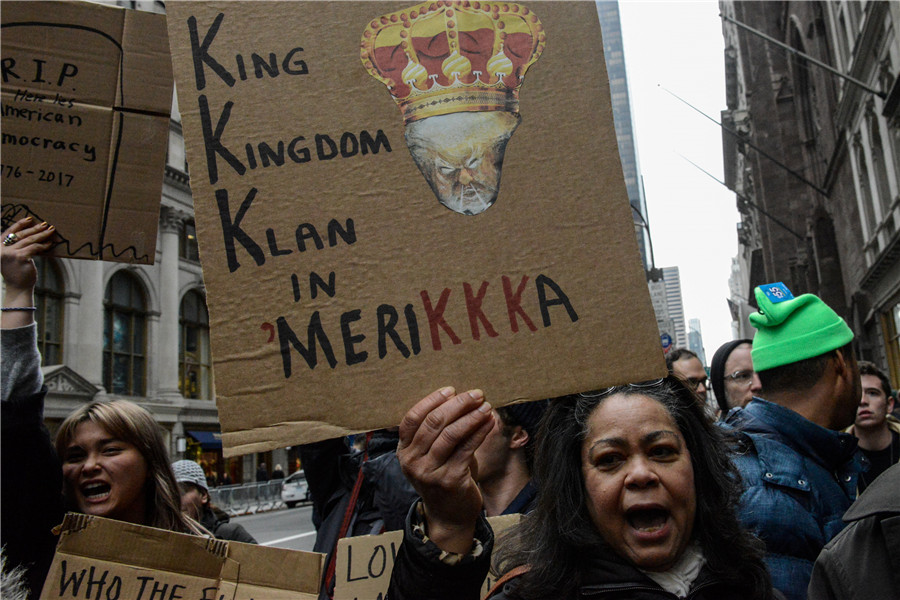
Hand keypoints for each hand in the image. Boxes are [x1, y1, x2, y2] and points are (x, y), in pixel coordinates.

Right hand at [2, 218, 54, 326]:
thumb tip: (29, 235)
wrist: (18, 287)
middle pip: (20, 235)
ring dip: (42, 234)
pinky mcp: (20, 257)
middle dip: (34, 228)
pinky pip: (35, 247)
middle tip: (45, 224)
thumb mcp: (11, 257)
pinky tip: (50, 244)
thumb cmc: (16, 272)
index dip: (19, 224)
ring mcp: (10, 253)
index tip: (29, 218)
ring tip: (51, 230)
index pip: (8, 232)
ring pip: (29, 240)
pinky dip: (43, 245)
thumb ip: (15, 247)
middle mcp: (2, 249)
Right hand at [397, 387, 494, 553]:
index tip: (451, 390)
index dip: (431, 400)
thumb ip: (437, 431)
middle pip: (433, 423)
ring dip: (471, 416)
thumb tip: (457, 397)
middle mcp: (412, 461)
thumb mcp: (430, 454)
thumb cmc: (442, 476)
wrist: (449, 516)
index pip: (412, 418)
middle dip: (457, 404)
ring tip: (485, 406)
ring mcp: (429, 472)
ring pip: (451, 434)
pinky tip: (488, 423)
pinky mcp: (450, 480)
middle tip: (475, 394)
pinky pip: (466, 448)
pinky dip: (479, 432)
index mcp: (403, 451)